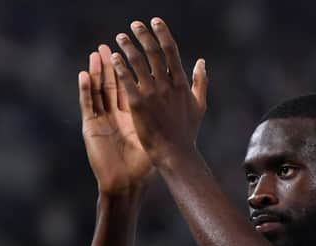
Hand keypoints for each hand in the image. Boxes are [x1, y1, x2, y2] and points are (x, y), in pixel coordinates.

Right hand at [78, 44, 154, 195]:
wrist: (127, 184)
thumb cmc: (143, 167)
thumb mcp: (156, 139)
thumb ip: (165, 121)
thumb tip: (182, 107)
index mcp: (132, 117)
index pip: (131, 87)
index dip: (132, 70)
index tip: (136, 51)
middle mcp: (115, 115)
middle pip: (113, 85)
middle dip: (112, 65)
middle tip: (111, 43)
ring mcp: (102, 120)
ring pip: (98, 90)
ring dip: (97, 71)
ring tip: (97, 53)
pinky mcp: (91, 128)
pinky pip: (88, 104)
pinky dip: (85, 89)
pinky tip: (85, 74)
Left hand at [110, 18, 207, 167]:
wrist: (175, 153)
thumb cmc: (187, 132)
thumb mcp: (199, 105)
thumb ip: (200, 82)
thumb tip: (202, 62)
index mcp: (181, 83)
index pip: (171, 51)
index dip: (162, 33)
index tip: (155, 21)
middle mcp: (166, 85)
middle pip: (153, 52)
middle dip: (143, 35)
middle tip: (135, 25)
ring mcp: (152, 93)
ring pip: (138, 62)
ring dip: (129, 47)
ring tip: (120, 38)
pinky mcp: (139, 104)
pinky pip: (127, 80)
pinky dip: (120, 67)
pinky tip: (114, 58)